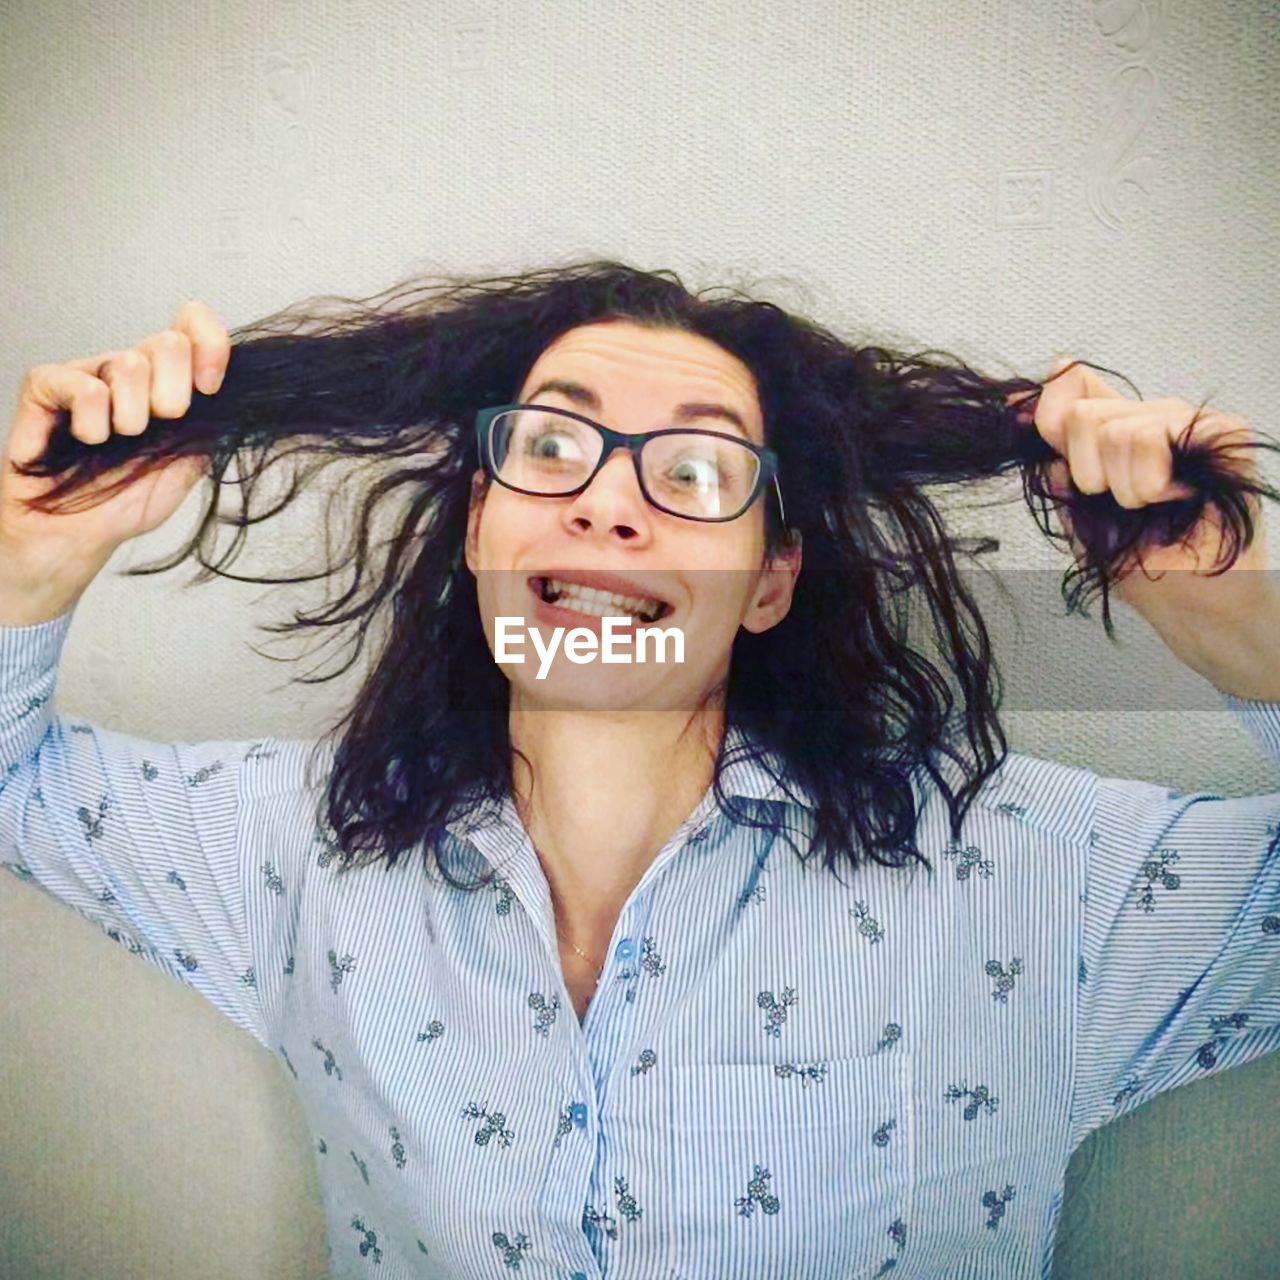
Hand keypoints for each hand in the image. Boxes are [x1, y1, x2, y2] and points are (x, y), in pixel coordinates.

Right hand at [0, 300, 229, 575]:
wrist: (81, 532)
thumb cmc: (130, 497)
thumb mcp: (192, 459)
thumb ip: (214, 418)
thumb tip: (239, 390)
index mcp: (169, 379)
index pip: (195, 325)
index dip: (210, 346)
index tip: (209, 388)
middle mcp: (130, 369)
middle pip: (169, 343)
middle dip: (173, 398)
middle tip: (156, 429)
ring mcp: (89, 372)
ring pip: (130, 365)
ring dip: (132, 420)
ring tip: (118, 442)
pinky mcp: (46, 383)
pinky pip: (86, 388)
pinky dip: (93, 424)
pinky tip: (87, 441)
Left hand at [1008, 357, 1277, 692]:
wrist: (1184, 601)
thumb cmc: (1135, 560)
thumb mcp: (1076, 505)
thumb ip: (1053, 456)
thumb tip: (1016, 407)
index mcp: (1117, 428)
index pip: (1071, 381)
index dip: (1045, 409)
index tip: (1049, 450)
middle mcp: (1152, 416)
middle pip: (1082, 412)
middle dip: (1086, 472)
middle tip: (1118, 502)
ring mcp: (1189, 420)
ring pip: (1115, 429)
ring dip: (1121, 487)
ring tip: (1149, 506)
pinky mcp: (1224, 431)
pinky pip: (1149, 438)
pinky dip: (1147, 484)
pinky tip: (1173, 500)